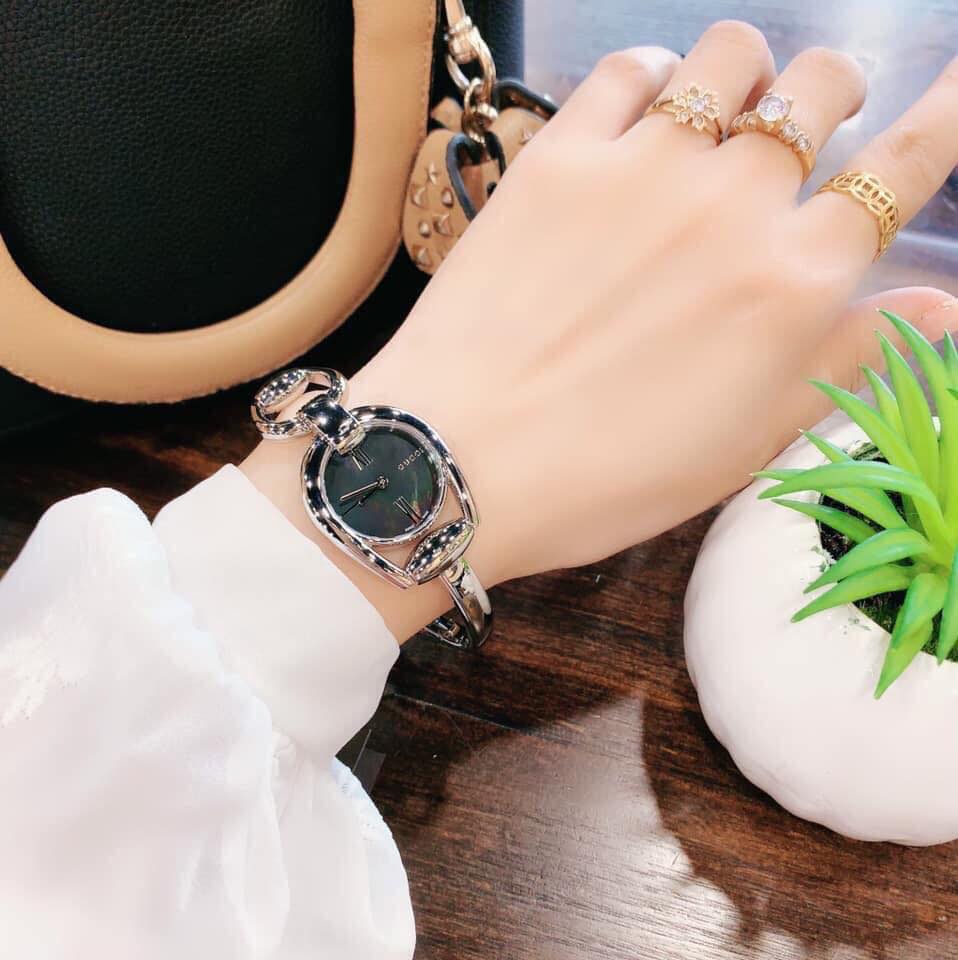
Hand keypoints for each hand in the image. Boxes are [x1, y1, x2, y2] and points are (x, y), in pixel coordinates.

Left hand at [246, 23, 957, 638]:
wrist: (463, 460)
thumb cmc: (610, 477)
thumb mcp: (748, 443)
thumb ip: (850, 363)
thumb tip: (943, 307)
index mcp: (795, 281)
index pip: (906, 168)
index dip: (946, 113)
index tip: (956, 82)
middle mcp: (734, 201)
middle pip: (819, 86)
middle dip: (829, 94)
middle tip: (802, 131)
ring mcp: (643, 166)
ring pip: (731, 55)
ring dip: (745, 74)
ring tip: (719, 118)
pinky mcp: (559, 156)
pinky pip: (628, 69)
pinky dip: (651, 77)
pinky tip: (642, 115)